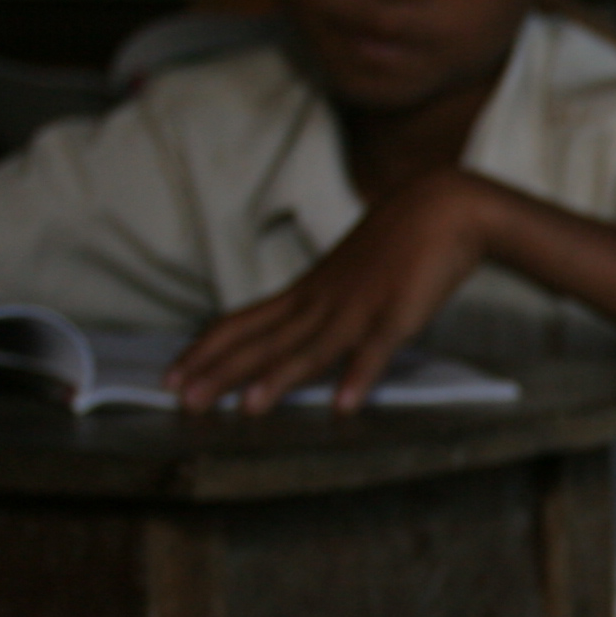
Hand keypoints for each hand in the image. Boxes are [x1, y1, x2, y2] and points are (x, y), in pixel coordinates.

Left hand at [169, 167, 500, 412]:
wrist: (444, 207)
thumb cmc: (397, 241)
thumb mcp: (347, 272)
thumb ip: (325, 301)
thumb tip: (301, 328)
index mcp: (306, 292)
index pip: (242, 321)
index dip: (204, 350)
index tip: (171, 374)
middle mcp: (321, 302)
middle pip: (263, 341)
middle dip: (222, 373)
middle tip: (183, 402)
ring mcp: (358, 309)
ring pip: (309, 348)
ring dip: (278, 379)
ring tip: (248, 409)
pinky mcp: (398, 316)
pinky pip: (375, 351)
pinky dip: (358, 377)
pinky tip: (344, 405)